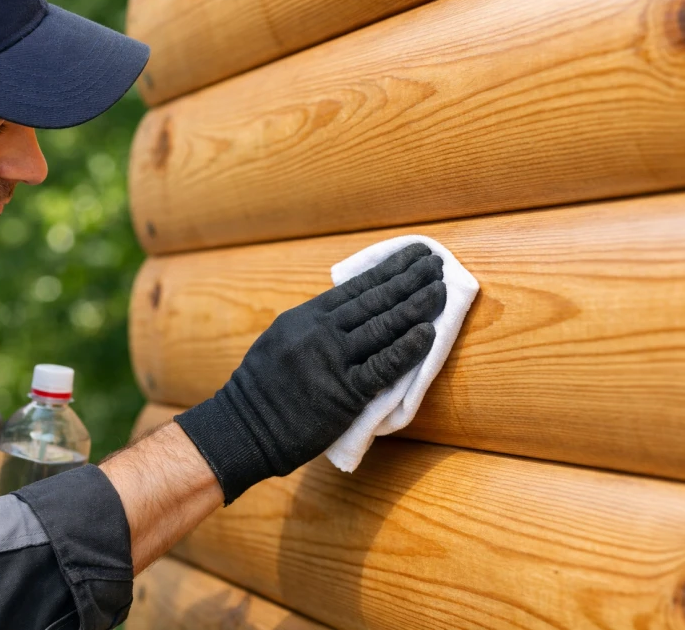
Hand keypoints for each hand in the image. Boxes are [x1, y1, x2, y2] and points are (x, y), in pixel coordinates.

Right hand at [175, 242, 446, 503]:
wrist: (245, 429)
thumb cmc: (263, 388)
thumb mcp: (282, 340)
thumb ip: (316, 324)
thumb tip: (353, 309)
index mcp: (306, 316)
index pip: (357, 286)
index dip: (390, 269)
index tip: (414, 255)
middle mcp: (320, 332)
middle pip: (375, 300)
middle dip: (409, 279)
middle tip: (435, 263)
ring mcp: (332, 361)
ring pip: (382, 326)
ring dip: (416, 306)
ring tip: (440, 290)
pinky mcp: (343, 394)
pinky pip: (383, 366)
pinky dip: (407, 348)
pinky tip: (428, 333)